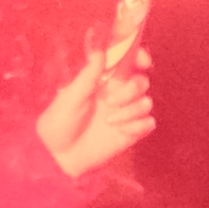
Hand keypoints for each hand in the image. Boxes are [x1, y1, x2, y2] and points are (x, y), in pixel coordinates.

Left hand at [36, 42, 156, 179]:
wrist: (60, 155)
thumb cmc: (60, 122)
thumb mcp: (71, 97)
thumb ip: (88, 75)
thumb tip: (100, 51)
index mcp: (104, 81)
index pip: (129, 62)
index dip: (139, 57)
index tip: (142, 61)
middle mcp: (118, 94)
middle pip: (142, 81)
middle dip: (131, 89)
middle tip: (110, 101)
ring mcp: (126, 113)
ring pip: (146, 102)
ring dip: (131, 110)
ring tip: (109, 120)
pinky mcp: (132, 132)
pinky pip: (148, 123)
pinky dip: (137, 125)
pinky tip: (119, 131)